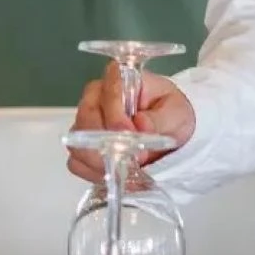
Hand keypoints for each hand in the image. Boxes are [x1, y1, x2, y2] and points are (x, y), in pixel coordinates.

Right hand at [67, 62, 196, 183]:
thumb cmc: (170, 115)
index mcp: (119, 80)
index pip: (109, 90)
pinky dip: (94, 172)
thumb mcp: (177, 113)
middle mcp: (96, 97)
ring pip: (78, 141)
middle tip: (130, 159)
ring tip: (126, 170)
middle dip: (106, 142)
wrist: (169, 134)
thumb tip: (140, 124)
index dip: (116, 114)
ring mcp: (85, 123)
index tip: (130, 134)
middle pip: (86, 116)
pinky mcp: (82, 147)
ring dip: (100, 160)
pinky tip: (116, 174)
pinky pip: (77, 162)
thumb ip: (160, 118)